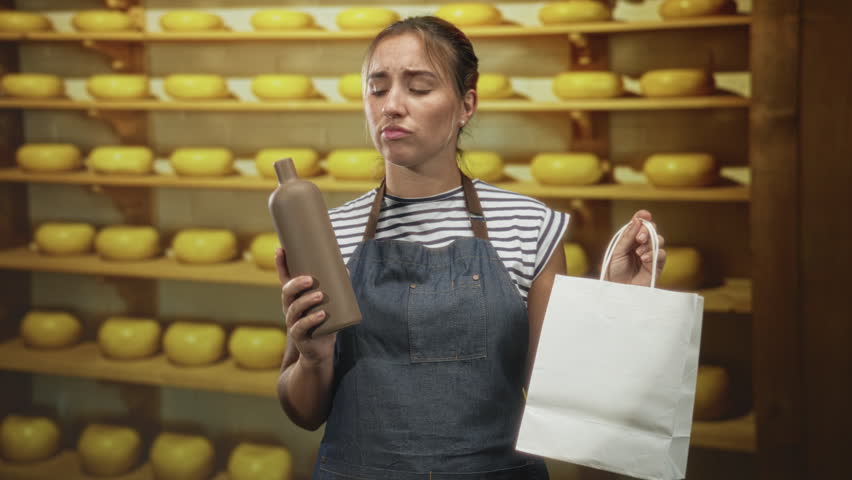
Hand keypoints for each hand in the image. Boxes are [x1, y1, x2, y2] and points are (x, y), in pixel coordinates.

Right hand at [275, 248, 335, 367]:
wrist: (321, 350)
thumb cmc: (324, 322)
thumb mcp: (328, 303)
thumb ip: (335, 287)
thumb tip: (345, 268)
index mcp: (294, 297)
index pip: (284, 278)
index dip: (280, 264)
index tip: (280, 249)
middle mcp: (290, 308)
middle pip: (286, 291)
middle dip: (296, 283)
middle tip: (310, 279)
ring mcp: (293, 322)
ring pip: (293, 309)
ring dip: (306, 301)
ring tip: (319, 296)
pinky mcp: (299, 336)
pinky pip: (301, 327)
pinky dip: (311, 320)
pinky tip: (321, 314)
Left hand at [605, 210, 665, 286]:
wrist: (618, 289)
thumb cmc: (614, 271)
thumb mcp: (617, 251)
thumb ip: (627, 236)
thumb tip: (637, 220)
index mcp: (630, 239)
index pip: (639, 224)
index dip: (642, 217)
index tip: (644, 214)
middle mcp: (641, 245)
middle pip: (651, 229)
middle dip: (646, 230)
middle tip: (639, 238)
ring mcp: (650, 254)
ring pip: (658, 240)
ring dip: (649, 243)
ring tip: (639, 252)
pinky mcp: (657, 265)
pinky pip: (662, 254)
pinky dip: (653, 254)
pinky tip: (644, 259)